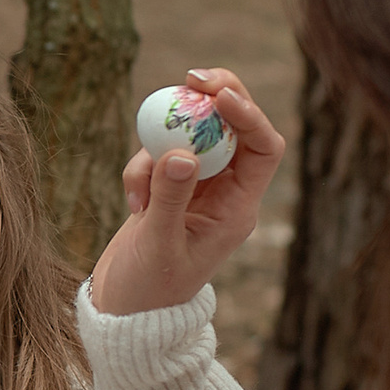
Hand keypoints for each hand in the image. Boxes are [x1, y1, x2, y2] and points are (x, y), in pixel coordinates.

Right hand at [87, 68, 286, 315]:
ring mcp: (197, 185)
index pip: (264, 149)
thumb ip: (170, 198)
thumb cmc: (149, 290)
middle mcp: (225, 192)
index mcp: (239, 209)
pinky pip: (161, 151)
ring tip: (140, 193)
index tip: (216, 95)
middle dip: (213, 99)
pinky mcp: (170, 183)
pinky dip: (142, 165)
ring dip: (160, 145)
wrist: (124, 310)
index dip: (248, 114)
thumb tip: (182, 152)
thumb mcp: (158, 245)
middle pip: (233, 126)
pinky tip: (133, 203)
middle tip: (187, 79)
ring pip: (191, 134)